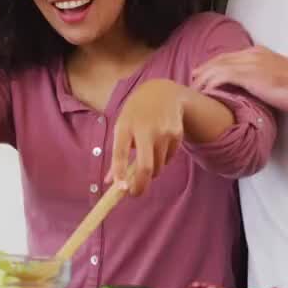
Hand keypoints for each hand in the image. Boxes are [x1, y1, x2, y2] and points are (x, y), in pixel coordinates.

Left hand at [107, 79, 187, 195]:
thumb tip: (110, 182)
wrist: (162, 93)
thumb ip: (117, 154)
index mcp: (125, 126)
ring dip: (152, 170)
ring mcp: (163, 132)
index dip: (119, 172)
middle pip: (145, 166)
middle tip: (135, 193)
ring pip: (158, 166)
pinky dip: (163, 160)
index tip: (120, 189)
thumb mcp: (122, 126)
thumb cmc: (136, 114)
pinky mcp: (177, 134)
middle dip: (140, 185)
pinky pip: (169, 159)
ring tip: (148, 156)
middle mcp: (145, 129)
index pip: (120, 152)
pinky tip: (160, 144)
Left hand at [192, 46, 287, 113]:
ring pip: (217, 67)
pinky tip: (205, 92)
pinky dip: (211, 84)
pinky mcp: (250, 75)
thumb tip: (252, 90)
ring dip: (203, 78)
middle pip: (219, 60)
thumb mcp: (278, 78)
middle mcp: (252, 54)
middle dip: (204, 70)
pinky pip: (222, 76)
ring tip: (194, 90)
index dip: (214, 66)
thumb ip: (262, 79)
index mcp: (259, 53)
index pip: (229, 56)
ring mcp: (251, 63)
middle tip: (192, 81)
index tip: (203, 75)